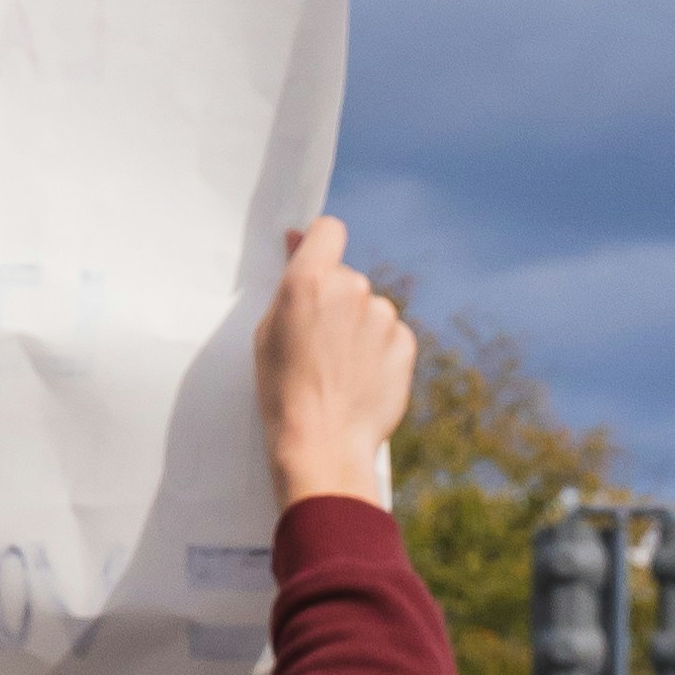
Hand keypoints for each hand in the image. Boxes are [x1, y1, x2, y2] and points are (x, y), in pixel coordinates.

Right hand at [254, 212, 416, 508]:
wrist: (322, 445)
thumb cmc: (283, 390)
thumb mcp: (268, 330)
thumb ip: (290, 282)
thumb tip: (300, 241)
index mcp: (309, 280)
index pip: (327, 229)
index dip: (320, 245)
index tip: (315, 264)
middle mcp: (352, 288)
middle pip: (346, 276)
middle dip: (335, 299)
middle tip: (317, 342)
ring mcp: (384, 316)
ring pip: (370, 308)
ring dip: (358, 327)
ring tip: (338, 370)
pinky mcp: (406, 343)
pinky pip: (390, 335)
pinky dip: (378, 351)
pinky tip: (360, 380)